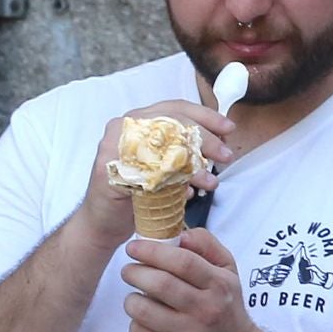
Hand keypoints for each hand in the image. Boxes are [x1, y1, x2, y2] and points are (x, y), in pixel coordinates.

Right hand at [74, 102, 236, 247]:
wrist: (104, 223)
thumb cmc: (137, 193)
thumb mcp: (166, 166)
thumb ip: (184, 151)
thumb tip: (219, 145)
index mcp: (140, 121)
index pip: (176, 108)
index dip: (206, 116)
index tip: (229, 129)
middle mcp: (125, 128)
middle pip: (172, 123)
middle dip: (205, 139)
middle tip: (225, 156)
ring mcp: (114, 148)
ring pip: (162, 147)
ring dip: (193, 165)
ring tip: (211, 181)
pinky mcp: (109, 170)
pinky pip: (147, 173)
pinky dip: (172, 184)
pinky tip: (186, 194)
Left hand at [121, 227, 258, 331]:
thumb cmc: (225, 307)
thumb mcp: (228, 271)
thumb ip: (207, 245)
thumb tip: (180, 234)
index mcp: (219, 285)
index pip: (183, 262)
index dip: (153, 251)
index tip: (134, 247)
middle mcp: (206, 310)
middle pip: (159, 284)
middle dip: (135, 272)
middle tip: (129, 270)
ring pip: (142, 310)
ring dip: (132, 299)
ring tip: (137, 297)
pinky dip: (135, 323)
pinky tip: (146, 320)